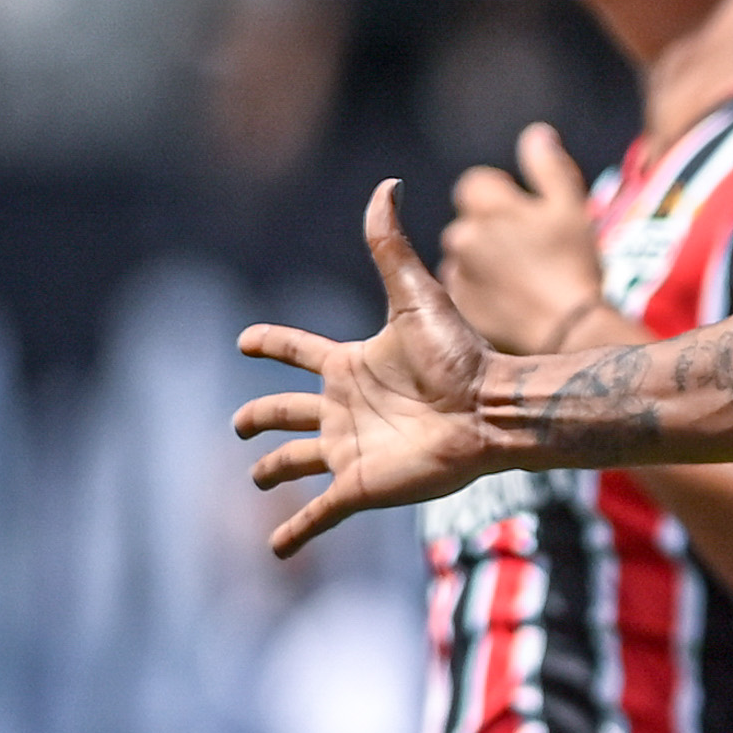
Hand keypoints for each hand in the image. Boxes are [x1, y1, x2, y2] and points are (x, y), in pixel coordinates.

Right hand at [235, 182, 495, 556]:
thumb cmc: (459, 353)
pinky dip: (295, 531)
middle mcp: (345, 407)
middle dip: (260, 416)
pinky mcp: (359, 486)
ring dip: (274, 470)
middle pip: (287, 410)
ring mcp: (350, 449)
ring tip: (258, 479)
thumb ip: (392, 245)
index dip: (270, 344)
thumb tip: (387, 185)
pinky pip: (318, 513)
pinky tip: (277, 548)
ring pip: (295, 462)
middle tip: (241, 422)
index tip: (246, 340)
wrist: (491, 408)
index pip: (297, 351)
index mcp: (351, 364)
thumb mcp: (415, 296)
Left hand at [443, 123, 608, 354]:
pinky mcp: (458, 307)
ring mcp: (456, 273)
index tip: (527, 214)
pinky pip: (464, 288)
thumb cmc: (572, 263)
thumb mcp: (571, 206)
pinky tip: (512, 300)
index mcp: (486, 206)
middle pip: (470, 221)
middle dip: (493, 229)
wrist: (567, 328)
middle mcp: (462, 236)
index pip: (476, 184)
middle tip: (531, 250)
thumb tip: (535, 134)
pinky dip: (481, 290)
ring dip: (484, 259)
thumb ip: (548, 166)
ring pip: (465, 255)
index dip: (503, 195)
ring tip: (523, 279)